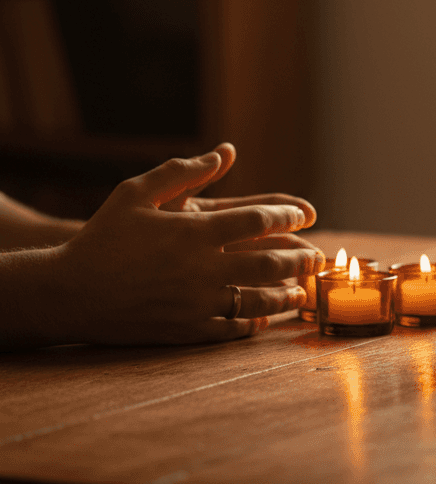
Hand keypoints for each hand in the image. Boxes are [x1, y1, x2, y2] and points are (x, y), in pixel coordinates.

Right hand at [45, 148, 322, 345]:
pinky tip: (264, 318)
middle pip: (269, 263)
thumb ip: (184, 171)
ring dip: (286, 295)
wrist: (69, 291)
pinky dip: (254, 324)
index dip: (288, 216)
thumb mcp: (137, 192)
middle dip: (300, 259)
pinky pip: (232, 330)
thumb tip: (226, 151)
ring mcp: (196, 303)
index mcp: (194, 231)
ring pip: (257, 301)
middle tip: (317, 256)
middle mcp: (201, 269)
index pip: (259, 221)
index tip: (304, 214)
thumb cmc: (102, 236)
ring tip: (301, 291)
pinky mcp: (186, 331)